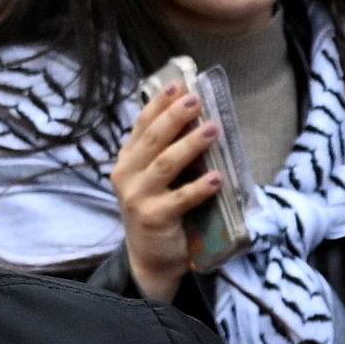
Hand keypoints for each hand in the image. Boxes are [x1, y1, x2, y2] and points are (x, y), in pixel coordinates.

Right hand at [113, 77, 221, 298]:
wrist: (150, 258)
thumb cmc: (159, 210)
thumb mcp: (156, 178)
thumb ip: (167, 151)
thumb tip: (195, 118)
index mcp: (128, 160)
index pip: (142, 125)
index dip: (159, 104)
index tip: (179, 84)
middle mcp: (127, 175)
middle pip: (152, 140)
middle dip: (175, 117)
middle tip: (196, 99)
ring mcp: (137, 197)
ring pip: (164, 164)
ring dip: (190, 145)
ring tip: (213, 129)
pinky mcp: (153, 218)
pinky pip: (180, 199)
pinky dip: (199, 188)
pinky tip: (217, 178)